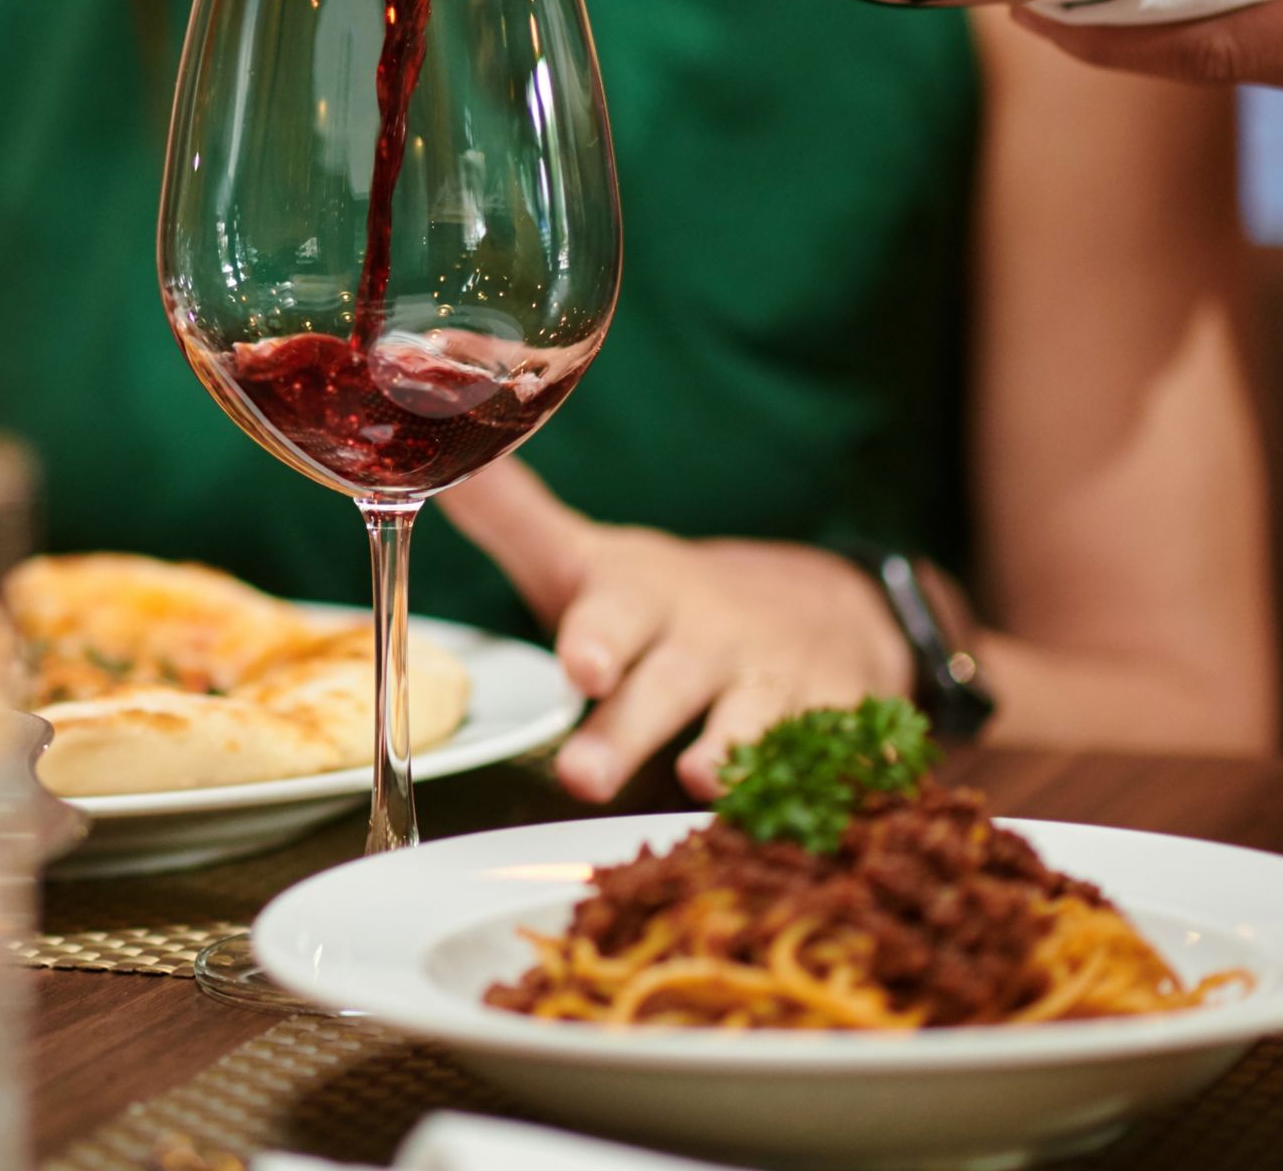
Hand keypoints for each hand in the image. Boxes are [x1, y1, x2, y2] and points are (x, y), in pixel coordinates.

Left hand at [440, 461, 911, 801]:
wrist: (819, 603)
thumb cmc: (668, 602)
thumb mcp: (594, 561)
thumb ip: (516, 523)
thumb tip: (437, 473)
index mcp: (644, 598)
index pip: (616, 612)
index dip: (597, 637)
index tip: (580, 664)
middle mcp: (711, 639)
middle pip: (667, 685)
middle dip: (626, 729)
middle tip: (582, 776)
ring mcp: (778, 682)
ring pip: (754, 723)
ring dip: (730, 754)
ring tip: (698, 780)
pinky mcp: (835, 721)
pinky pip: (839, 756)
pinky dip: (845, 781)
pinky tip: (831, 810)